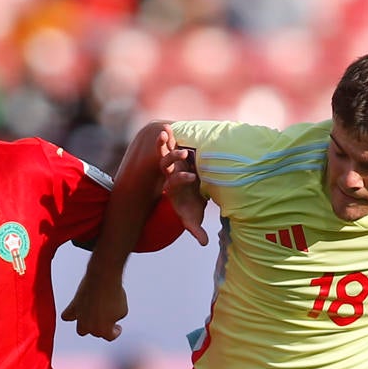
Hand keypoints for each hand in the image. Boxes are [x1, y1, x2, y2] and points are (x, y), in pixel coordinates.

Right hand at [61, 267, 129, 340]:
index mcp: (104, 330)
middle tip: (107, 318)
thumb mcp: (123, 310)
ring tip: (92, 319)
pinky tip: (75, 313)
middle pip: (96, 332)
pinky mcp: (74, 307)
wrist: (103, 279)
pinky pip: (66, 316)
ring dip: (87, 326)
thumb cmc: (114, 294)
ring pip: (81, 329)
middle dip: (102, 326)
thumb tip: (110, 317)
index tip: (118, 326)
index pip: (110, 336)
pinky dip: (70, 316)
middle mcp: (90, 327)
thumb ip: (116, 318)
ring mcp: (80, 318)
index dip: (116, 331)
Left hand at [158, 129, 208, 245]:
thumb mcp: (193, 217)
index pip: (175, 183)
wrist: (184, 194)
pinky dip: (169, 136)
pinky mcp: (174, 155)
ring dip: (164, 143)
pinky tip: (166, 126)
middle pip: (166, 165)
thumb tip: (203, 243)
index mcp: (174, 187)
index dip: (181, 179)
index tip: (192, 177)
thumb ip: (195, 229)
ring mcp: (170, 164)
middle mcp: (170, 174)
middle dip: (172, 159)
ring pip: (164, 152)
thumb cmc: (190, 206)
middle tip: (183, 154)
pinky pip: (170, 145)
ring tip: (164, 131)